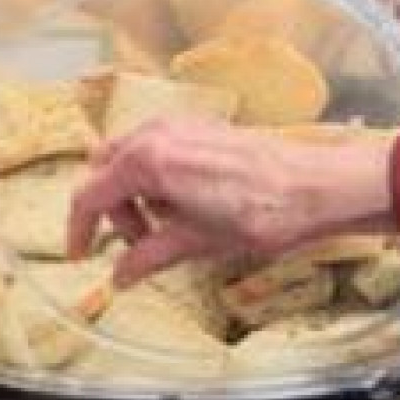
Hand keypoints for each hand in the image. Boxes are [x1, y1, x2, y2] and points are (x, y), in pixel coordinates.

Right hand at [68, 117, 396, 287]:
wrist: (319, 188)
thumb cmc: (263, 213)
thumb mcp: (197, 243)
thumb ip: (149, 256)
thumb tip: (120, 275)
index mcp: (147, 161)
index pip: (90, 194)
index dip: (80, 229)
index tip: (82, 253)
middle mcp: (157, 133)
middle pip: (106, 170)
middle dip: (111, 209)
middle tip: (134, 244)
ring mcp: (181, 124)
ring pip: (131, 157)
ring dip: (134, 192)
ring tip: (165, 228)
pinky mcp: (204, 127)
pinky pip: (160, 148)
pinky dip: (157, 176)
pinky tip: (186, 206)